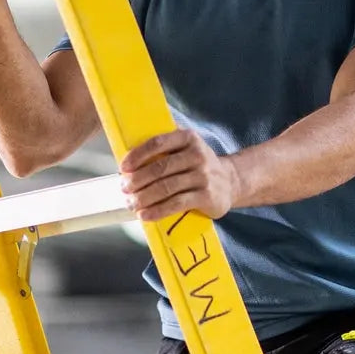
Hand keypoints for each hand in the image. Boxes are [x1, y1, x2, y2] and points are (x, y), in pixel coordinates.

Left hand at [119, 129, 240, 221]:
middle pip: (160, 168)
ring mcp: (203, 176)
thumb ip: (165, 146)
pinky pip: (177, 204)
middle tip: (124, 189)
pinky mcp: (206, 196)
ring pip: (166, 188)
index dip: (138, 155)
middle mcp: (197, 155)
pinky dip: (158, 210)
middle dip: (137, 180)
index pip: (158, 143)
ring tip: (131, 204)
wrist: (231, 181)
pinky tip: (145, 215)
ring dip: (144, 197)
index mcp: (188, 138)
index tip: (123, 167)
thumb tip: (129, 157)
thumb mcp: (187, 147)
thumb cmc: (198, 165)